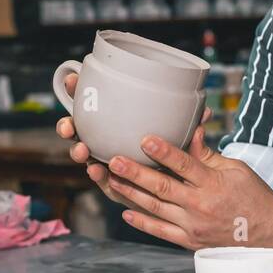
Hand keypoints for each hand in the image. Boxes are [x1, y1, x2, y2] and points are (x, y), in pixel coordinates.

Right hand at [54, 72, 212, 213]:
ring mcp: (108, 161)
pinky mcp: (116, 185)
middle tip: (68, 124)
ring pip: (85, 154)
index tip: (73, 79)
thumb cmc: (179, 159)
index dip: (80, 90)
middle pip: (81, 128)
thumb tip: (204, 115)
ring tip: (81, 150)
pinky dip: (97, 175)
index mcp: (119, 122)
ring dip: (78, 150)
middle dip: (69, 123)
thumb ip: (189, 131)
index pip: (96, 102)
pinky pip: (102, 179)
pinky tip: (95, 170)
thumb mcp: (184, 142)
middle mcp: (108, 140)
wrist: (184, 193)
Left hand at [105, 129, 272, 250]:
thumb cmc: (254, 197)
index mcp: (214, 184)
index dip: (164, 151)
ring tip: (112, 180)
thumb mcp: (236, 169)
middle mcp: (201, 206)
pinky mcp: (190, 241)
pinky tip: (127, 213)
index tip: (145, 139)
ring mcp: (193, 226)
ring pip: (155, 208)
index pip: (185, 164)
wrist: (269, 236)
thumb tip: (191, 133)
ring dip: (131, 194)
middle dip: (135, 172)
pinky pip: (161, 232)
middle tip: (114, 160)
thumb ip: (209, 155)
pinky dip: (143, 223)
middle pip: (162, 187)